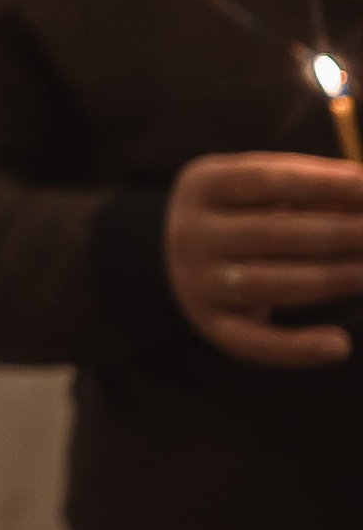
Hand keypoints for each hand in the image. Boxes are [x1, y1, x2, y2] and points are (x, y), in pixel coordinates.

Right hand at [166, 152, 362, 366]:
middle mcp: (189, 234)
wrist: (192, 254)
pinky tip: (341, 346)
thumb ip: (317, 190)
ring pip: (265, 285)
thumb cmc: (251, 211)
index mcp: (202, 185)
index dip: (322, 184)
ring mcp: (196, 281)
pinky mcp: (211, 323)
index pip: (265, 180)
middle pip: (269, 234)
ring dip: (327, 279)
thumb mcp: (268, 189)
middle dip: (335, 234)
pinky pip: (253, 342)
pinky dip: (296, 348)